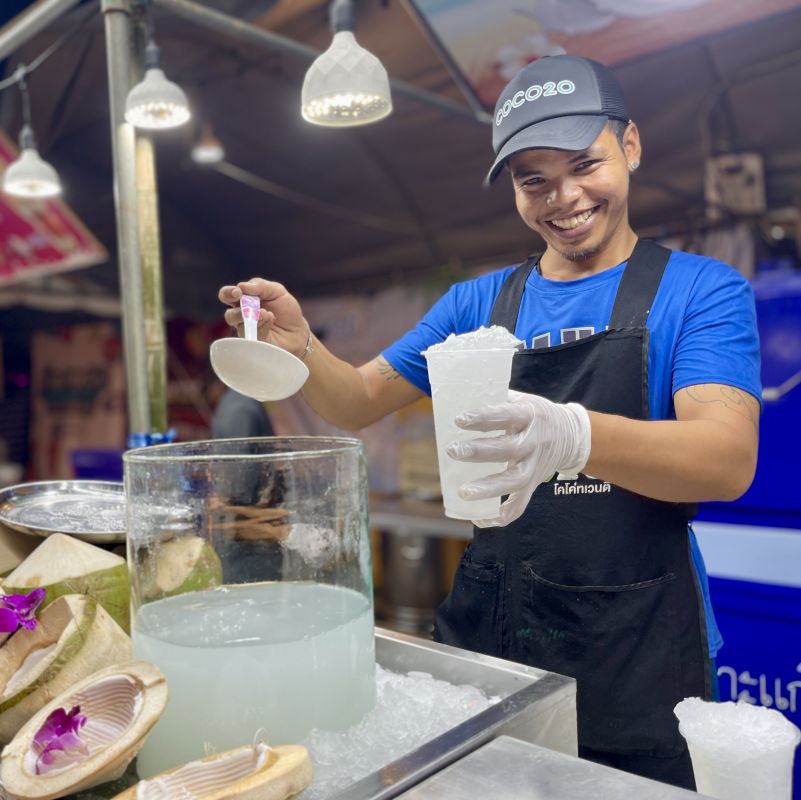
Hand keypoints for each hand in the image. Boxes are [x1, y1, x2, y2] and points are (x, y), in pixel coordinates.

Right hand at [218, 278, 308, 358]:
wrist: (298, 329)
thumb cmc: (285, 310)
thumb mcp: (277, 291)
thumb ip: (260, 285)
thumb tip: (242, 286)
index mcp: (244, 301)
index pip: (228, 295)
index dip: (228, 293)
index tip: (237, 292)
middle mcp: (242, 317)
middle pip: (229, 315)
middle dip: (237, 311)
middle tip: (248, 308)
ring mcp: (248, 332)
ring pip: (241, 327)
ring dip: (252, 318)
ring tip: (265, 313)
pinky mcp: (256, 344)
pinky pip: (254, 336)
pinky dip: (262, 325)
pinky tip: (271, 319)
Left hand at [446, 390, 590, 527]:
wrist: (571, 437)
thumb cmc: (535, 415)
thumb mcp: (523, 400)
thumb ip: (496, 399)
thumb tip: (458, 393)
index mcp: (529, 416)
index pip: (505, 416)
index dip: (482, 418)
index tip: (459, 419)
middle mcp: (534, 442)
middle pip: (507, 449)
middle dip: (478, 451)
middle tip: (452, 450)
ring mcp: (535, 467)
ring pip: (513, 482)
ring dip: (488, 489)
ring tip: (463, 492)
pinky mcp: (533, 485)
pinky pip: (519, 505)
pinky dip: (501, 515)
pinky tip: (478, 517)